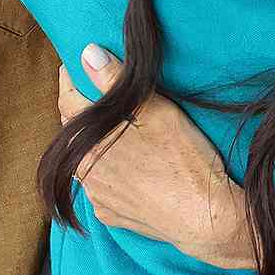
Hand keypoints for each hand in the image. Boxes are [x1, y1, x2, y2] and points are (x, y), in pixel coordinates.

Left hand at [60, 46, 249, 268]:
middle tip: (97, 93)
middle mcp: (83, 171)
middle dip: (81, 110)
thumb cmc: (185, 161)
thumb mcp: (156, 111)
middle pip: (73, 132)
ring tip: (114, 130)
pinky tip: (128, 166)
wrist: (207, 219)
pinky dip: (107, 172)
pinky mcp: (111, 215)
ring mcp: (96, 196)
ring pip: (84, 160)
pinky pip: (100, 186)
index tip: (76, 65)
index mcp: (88, 142)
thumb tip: (88, 54)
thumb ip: (115, 82)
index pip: (67, 99)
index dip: (71, 78)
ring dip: (92, 143)